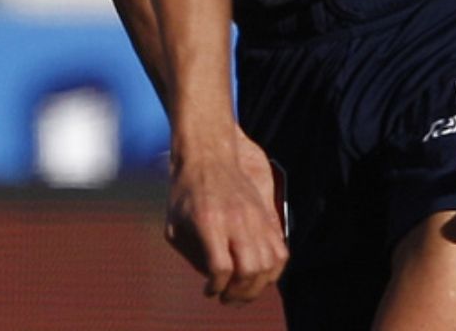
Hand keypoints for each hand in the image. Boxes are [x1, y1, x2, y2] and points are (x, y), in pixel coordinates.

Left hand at [165, 135, 288, 304]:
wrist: (208, 157)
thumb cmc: (185, 193)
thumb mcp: (174, 225)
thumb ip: (192, 256)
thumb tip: (214, 279)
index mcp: (208, 221)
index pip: (220, 267)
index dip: (216, 287)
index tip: (209, 291)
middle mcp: (236, 220)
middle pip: (249, 270)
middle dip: (239, 293)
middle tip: (227, 298)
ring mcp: (255, 218)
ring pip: (269, 264)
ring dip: (257, 287)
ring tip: (242, 291)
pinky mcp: (267, 216)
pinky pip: (281, 252)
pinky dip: (273, 271)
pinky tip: (259, 276)